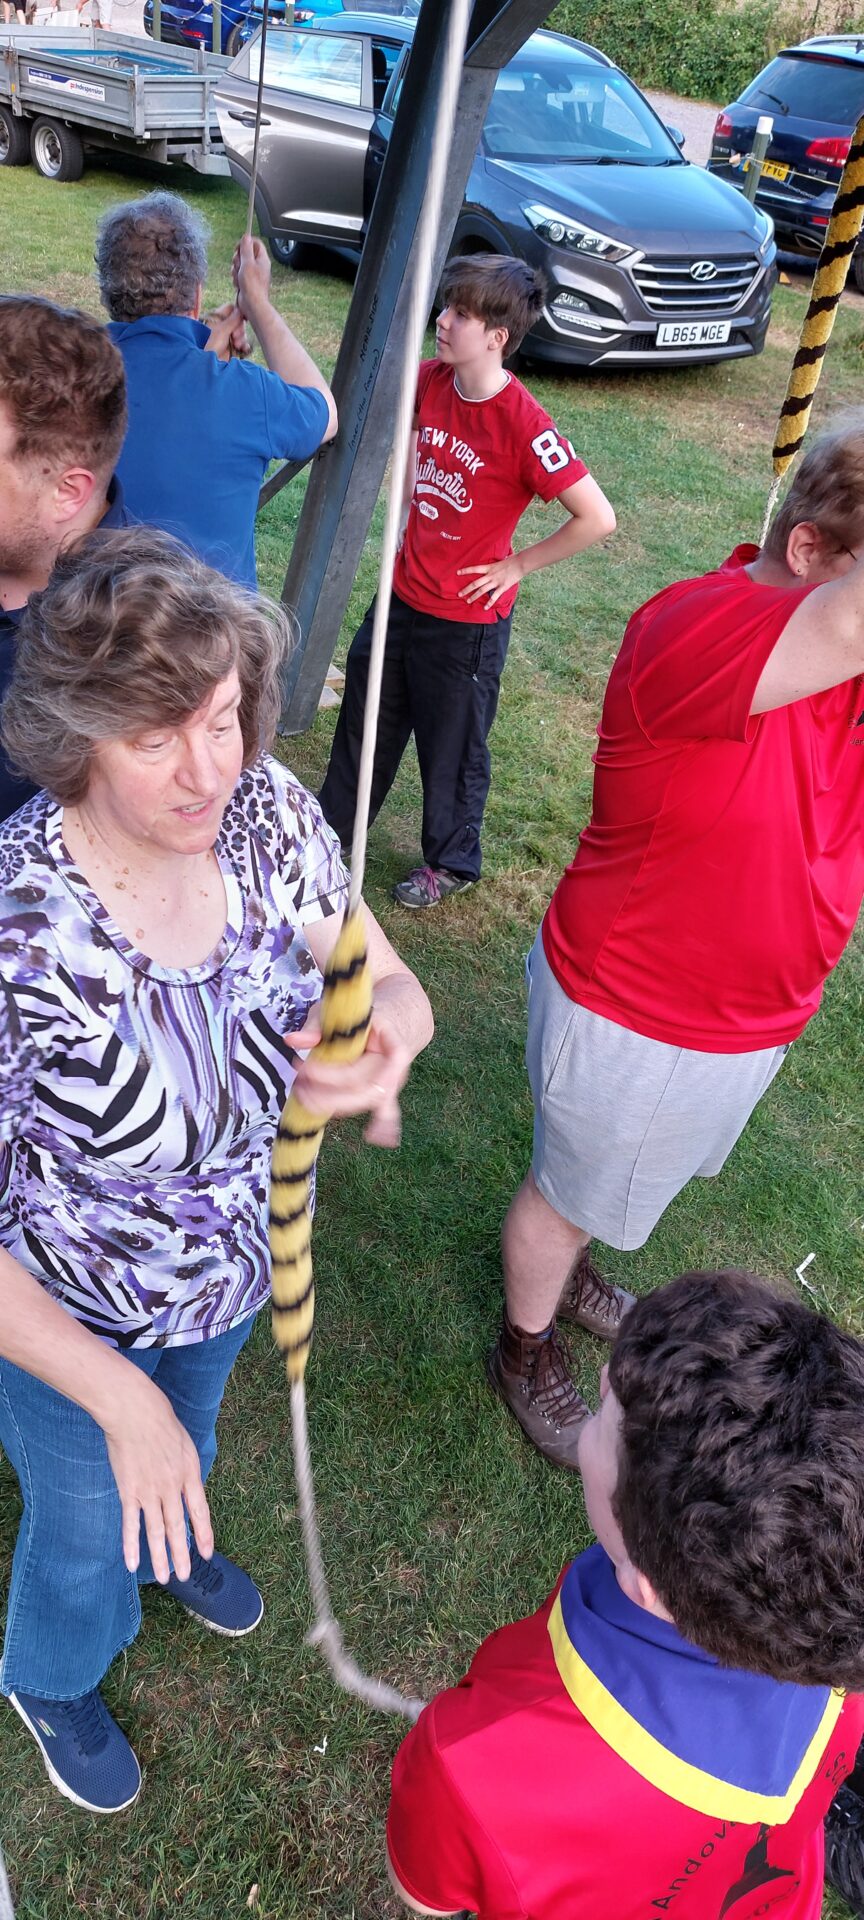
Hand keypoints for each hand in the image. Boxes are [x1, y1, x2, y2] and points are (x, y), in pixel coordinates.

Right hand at [102, 1371, 212, 1583]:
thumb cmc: (161, 1421)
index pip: (200, 1511)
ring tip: (164, 1577)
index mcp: (190, 1474)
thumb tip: (189, 1487)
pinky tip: (132, 1562)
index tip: (208, 1553)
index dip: (204, 1534)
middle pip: (179, 1527)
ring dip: (160, 1556)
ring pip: (157, 1531)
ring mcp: (150, 1491)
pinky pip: (131, 1523)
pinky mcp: (129, 1491)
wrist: (135, 1412)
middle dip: (182, 1554)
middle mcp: (172, 1487)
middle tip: (185, 1575)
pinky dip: (131, 1544)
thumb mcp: (185, 1444)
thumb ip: (187, 1469)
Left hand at [202, 301, 251, 360]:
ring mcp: (227, 337)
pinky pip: (242, 344)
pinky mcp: (231, 348)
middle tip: (235, 337)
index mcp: (218, 318)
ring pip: (241, 334)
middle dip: (240, 329)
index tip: (241, 320)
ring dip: (242, 339)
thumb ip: (233, 319)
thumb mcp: (222, 330)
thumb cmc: (210, 344)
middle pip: (238, 322)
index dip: (238, 314)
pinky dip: (244, 346)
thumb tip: (240, 309)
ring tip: (237, 345)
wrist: (207, 364)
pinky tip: (243, 349)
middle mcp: (223, 326)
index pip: (232, 309)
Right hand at [232, 234, 272, 324]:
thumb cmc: (252, 286)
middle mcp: (258, 265)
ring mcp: (252, 273)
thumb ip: (246, 249)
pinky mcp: (246, 281)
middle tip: (239, 266)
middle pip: (244, 252)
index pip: (255, 242)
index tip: (238, 249)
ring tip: (239, 278)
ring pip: (239, 264)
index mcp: (262, 259)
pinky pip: (237, 274)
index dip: (245, 243)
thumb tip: (246, 236)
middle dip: (237, 259)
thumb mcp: (248, 263)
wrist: (252, 305)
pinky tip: (238, 285)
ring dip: (235, 270)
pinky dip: (235, 278)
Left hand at [289, 1009, 410, 1148]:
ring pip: (367, 1101)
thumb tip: (293, 1041)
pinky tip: (373, 1136)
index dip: (333, 1073)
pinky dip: (382, 1126)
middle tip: (299, 1087)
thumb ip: (316, 1025)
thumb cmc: (358, 1017)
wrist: (388, 1020)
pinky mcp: (384, 1092)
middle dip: (329, 1093)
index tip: (305, 1069)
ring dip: (334, 1104)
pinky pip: (387, 1112)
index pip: (362, 1063)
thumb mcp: (337, 1013)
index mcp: (388, 1039)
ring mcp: (391, 1081)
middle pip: (364, 1088)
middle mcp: (394, 1065)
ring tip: (304, 1097)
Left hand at [457, 554, 523, 608]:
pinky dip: (489, 603)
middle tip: (459, 594)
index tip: (457, 572)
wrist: (520, 563)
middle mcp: (490, 575)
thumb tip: (491, 565)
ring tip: (468, 601)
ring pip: (482, 591)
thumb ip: (493, 565)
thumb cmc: (511, 561)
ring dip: (474, 596)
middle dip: (466, 589)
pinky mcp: (502, 587)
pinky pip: (494, 596)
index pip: (474, 569)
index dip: (466, 570)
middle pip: (475, 583)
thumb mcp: (499, 561)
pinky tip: (485, 608)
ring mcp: (496, 582)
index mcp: (489, 567)